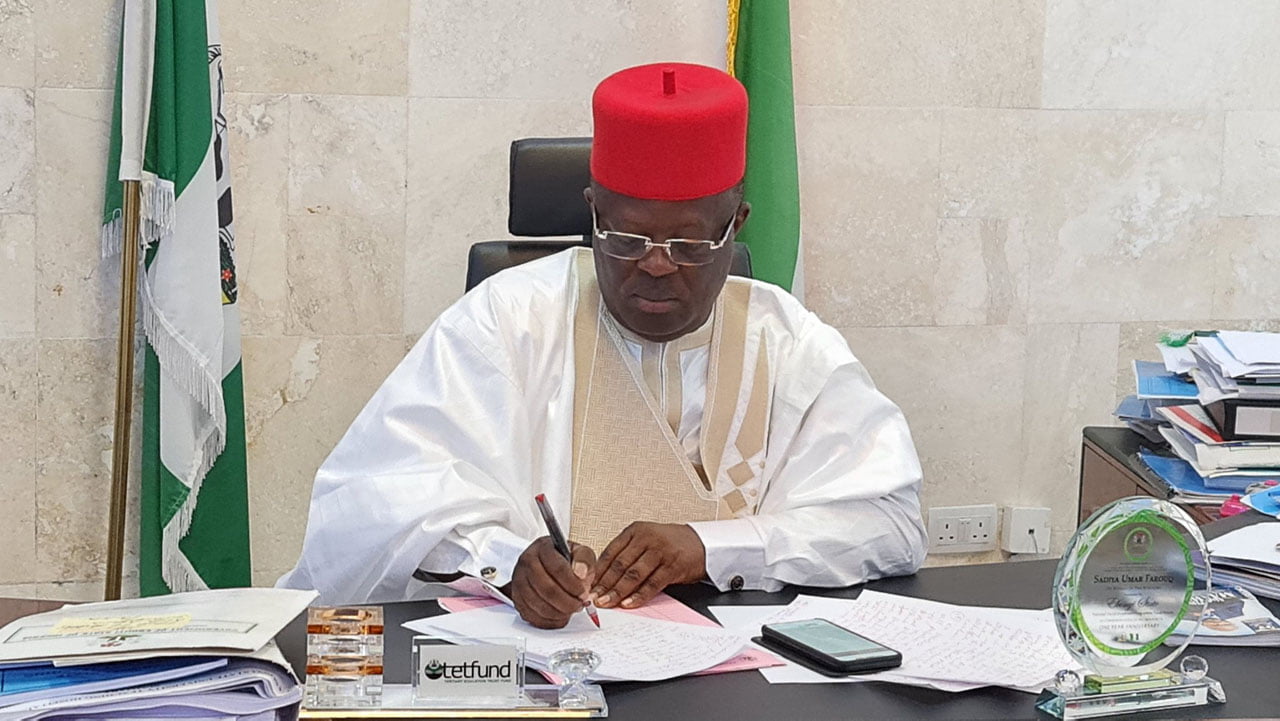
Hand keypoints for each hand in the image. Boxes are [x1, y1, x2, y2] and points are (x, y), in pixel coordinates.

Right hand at [509, 537, 595, 628]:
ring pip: (538, 605)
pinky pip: (531, 615)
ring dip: (559, 612)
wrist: (549, 564)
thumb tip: (581, 573)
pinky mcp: (516, 598)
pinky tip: (560, 615)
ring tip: (571, 609)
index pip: (557, 568)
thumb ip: (584, 560)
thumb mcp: (580, 552)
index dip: (573, 585)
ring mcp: (519, 580)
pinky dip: (548, 620)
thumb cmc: (566, 560)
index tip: (583, 593)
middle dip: (567, 602)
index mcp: (543, 548)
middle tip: (579, 605)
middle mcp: (527, 562)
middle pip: (546, 589)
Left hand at [590, 522, 705, 609]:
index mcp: (635, 531)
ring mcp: (660, 551)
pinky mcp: (673, 565)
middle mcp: (646, 538)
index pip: (610, 552)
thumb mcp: (646, 541)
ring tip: (607, 602)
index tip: (588, 585)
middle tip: (594, 597)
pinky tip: (629, 603)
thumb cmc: (670, 544)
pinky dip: (639, 595)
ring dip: (618, 591)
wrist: (701, 543)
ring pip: (633, 574)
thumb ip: (627, 554)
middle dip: (604, 584)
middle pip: (619, 564)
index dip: (598, 571)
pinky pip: (652, 583)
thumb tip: (603, 577)